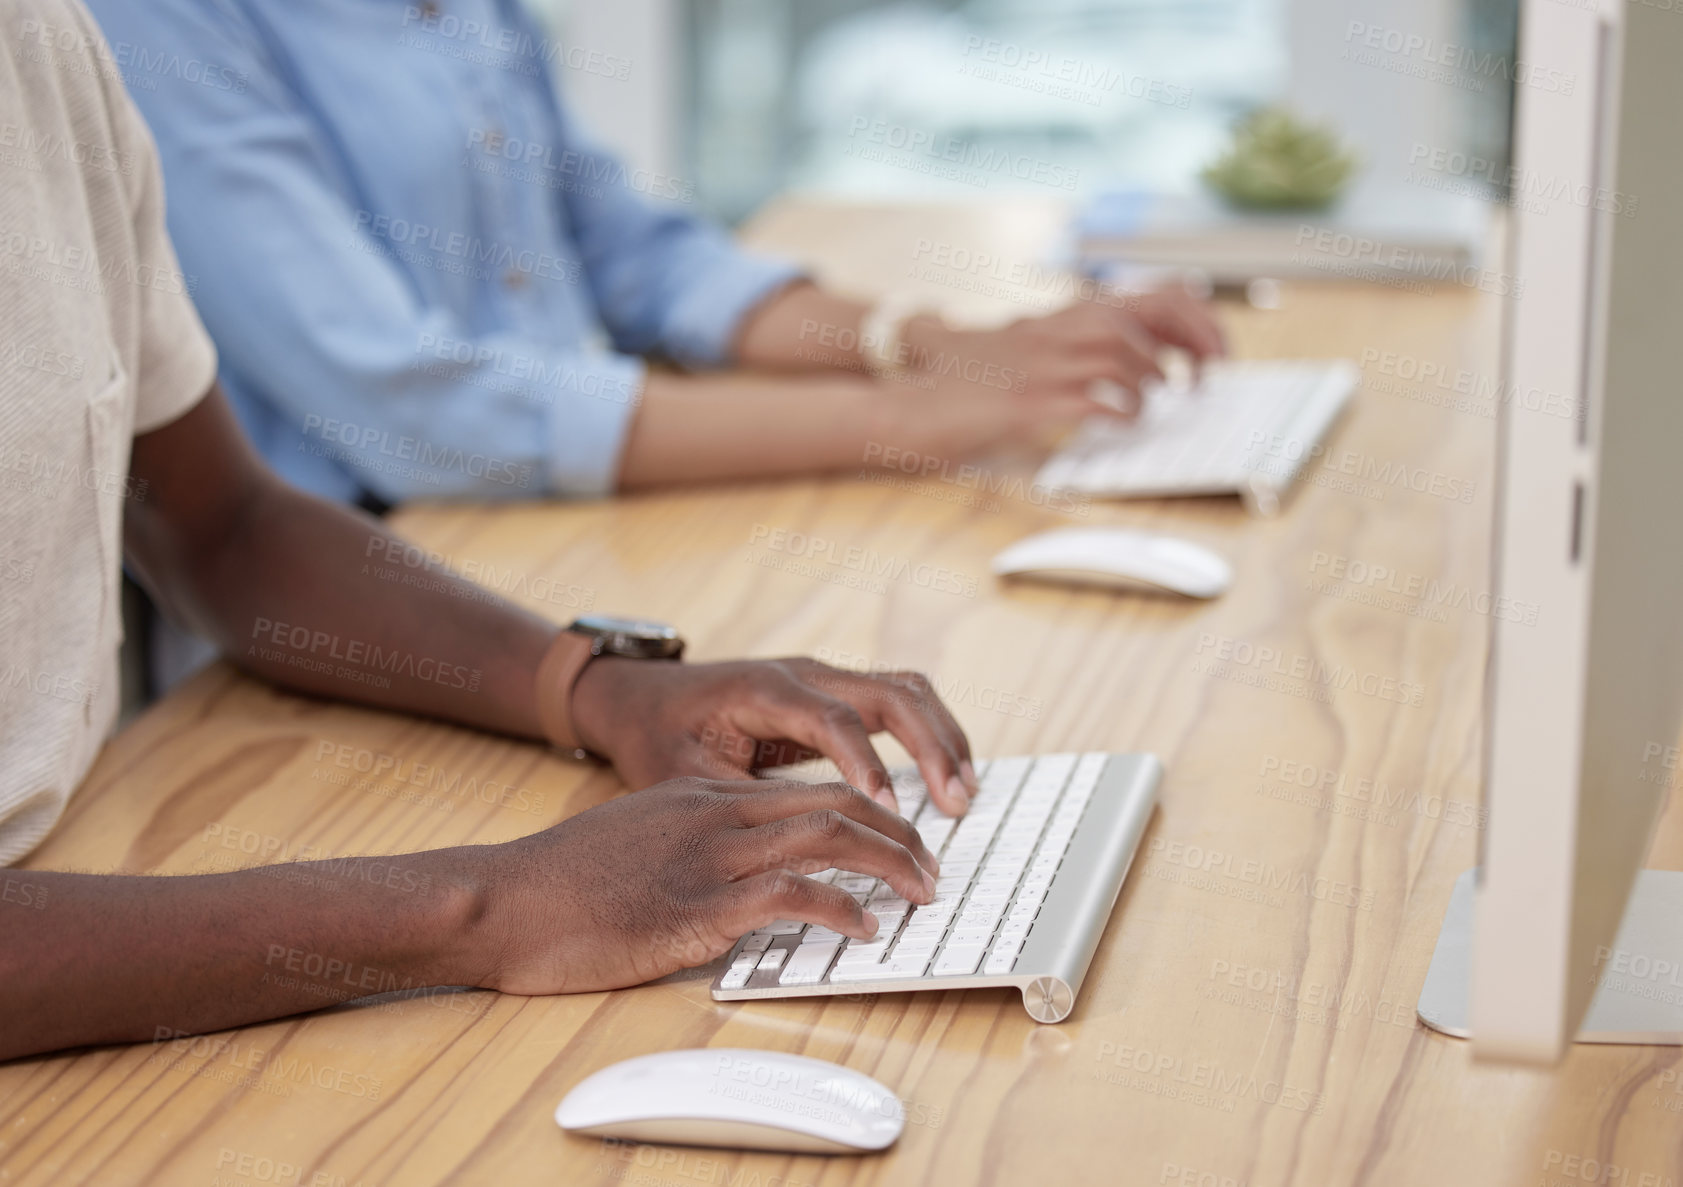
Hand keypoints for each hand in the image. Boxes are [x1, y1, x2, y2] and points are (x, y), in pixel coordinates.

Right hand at [469, 777, 941, 993]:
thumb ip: (692, 842)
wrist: (503, 898)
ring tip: (921, 893)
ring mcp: (707, 857)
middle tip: (932, 868)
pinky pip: (789, 893)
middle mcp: (716, 815)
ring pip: (827, 837)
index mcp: (705, 797)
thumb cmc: (561, 881)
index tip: (901, 841)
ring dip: (889, 864)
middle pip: (836, 803)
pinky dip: (840, 907)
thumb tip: (740, 873)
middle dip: (898, 834)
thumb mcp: (638, 839)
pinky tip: (862, 928)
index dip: (869, 812)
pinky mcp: (695, 905)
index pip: (810, 789)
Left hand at [570, 656, 977, 815]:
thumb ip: (740, 803)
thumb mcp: (684, 776)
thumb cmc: (659, 735)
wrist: (643, 696)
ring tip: (964, 793)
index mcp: (764, 690)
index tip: (890, 810)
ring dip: (941, 737)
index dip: (866, 762)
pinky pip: (895, 702)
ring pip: (905, 690)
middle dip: (930, 746)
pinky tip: (945, 777)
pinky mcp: (833, 692)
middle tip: (956, 803)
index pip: (832, 719)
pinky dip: (928, 734)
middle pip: (889, 694)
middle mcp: (804, 674)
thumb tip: (791, 848)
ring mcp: (823, 678)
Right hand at [905, 286, 1226, 415]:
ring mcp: (1039, 365)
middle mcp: (1051, 331)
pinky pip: (1093, 399)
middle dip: (1188, 344)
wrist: (911, 403)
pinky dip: (1120, 410)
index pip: (1144, 295)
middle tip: (1206, 378)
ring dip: (1151, 378)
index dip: (1193, 319)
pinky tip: (1122, 422)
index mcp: (1057, 318)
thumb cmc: (966, 384)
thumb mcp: (1020, 348)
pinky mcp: (1027, 403)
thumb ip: (1068, 343)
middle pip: (1140, 317)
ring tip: (1155, 400)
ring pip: (1120, 352)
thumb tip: (1136, 359)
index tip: (1214, 350)